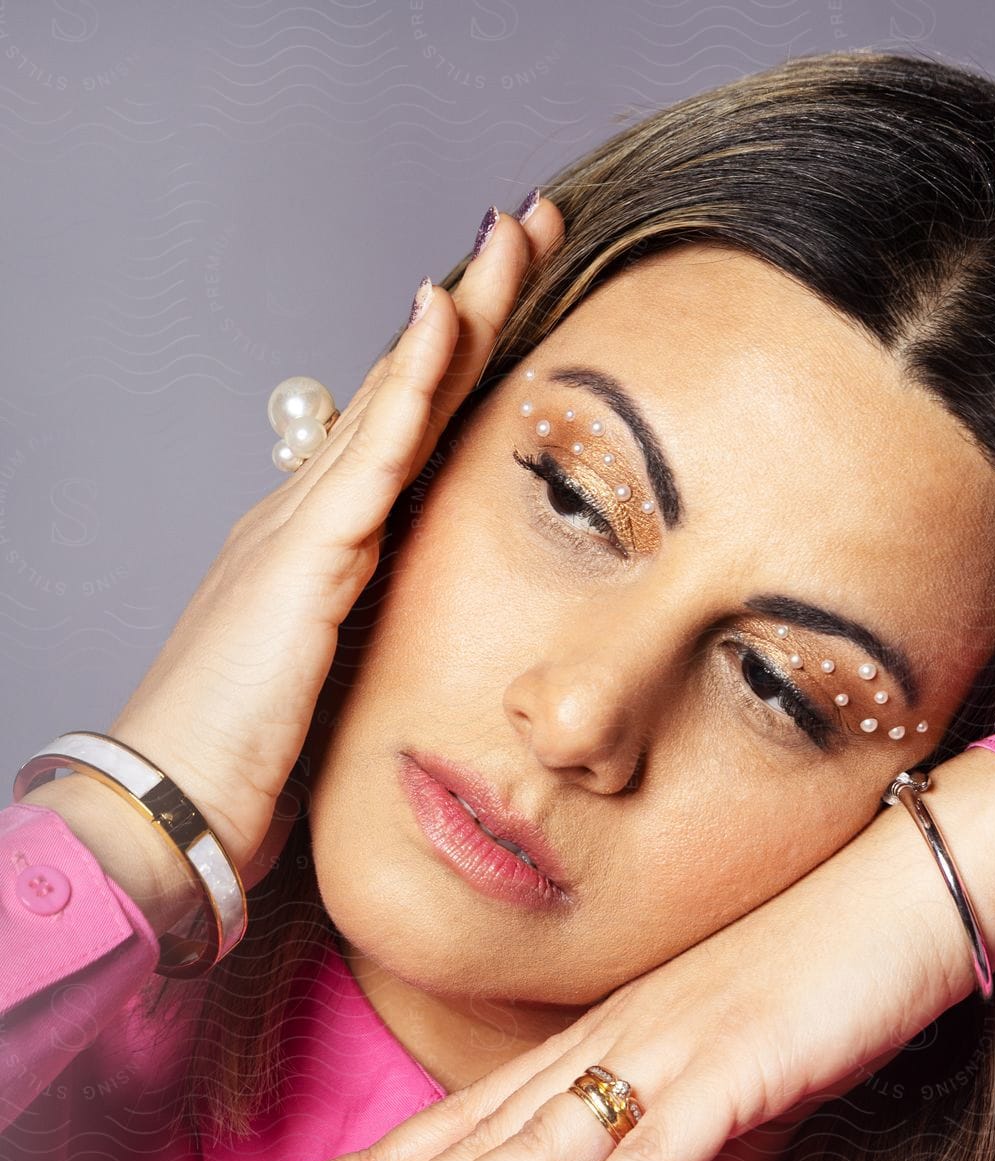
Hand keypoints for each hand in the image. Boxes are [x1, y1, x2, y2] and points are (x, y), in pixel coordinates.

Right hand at [106, 198, 563, 896]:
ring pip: (394, 400)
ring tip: (508, 236)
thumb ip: (367, 638)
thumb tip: (410, 628)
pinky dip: (409, 386)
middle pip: (404, 392)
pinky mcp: (301, 564)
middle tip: (527, 224)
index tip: (519, 301)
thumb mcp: (330, 686)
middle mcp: (309, 518)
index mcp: (324, 549)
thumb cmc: (246, 762)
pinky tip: (443, 320)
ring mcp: (301, 532)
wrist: (172, 806)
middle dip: (470, 306)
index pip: (406, 436)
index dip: (459, 364)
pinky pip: (370, 459)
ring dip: (455, 315)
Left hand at [275, 746, 994, 1160]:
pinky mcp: (737, 1072)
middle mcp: (618, 1043)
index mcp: (610, 1036)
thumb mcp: (738, 1067)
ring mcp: (671, 1054)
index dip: (393, 1157)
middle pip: (481, 1136)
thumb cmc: (824, 970)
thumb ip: (687, 1140)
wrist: (909, 890)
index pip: (480, 1109)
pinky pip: (647, 1154)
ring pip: (534, 1148)